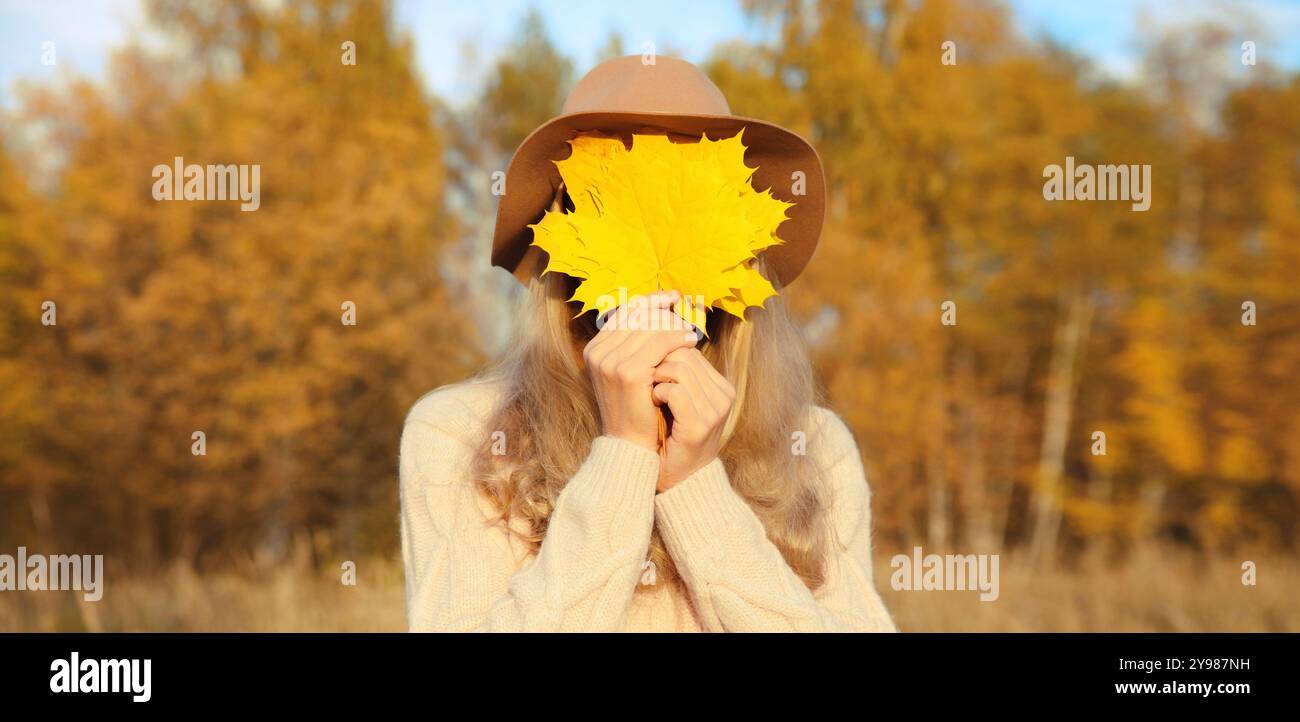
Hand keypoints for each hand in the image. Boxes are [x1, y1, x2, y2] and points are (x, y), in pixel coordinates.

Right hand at [583, 291, 697, 452]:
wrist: (631, 446)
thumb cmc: (636, 409)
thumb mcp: (629, 372)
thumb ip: (635, 345)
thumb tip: (660, 310)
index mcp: (595, 349)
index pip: (624, 312)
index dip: (649, 301)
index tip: (671, 297)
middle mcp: (598, 352)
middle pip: (637, 316)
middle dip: (663, 313)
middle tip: (684, 315)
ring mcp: (610, 362)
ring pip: (650, 327)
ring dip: (674, 325)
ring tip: (691, 331)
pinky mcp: (628, 372)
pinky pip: (660, 343)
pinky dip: (678, 339)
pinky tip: (692, 342)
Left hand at [651, 346, 735, 490]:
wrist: (677, 480)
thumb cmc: (671, 437)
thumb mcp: (679, 402)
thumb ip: (677, 375)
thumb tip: (656, 340)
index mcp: (722, 388)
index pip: (690, 351)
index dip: (664, 353)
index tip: (648, 366)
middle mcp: (723, 397)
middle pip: (685, 355)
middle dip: (659, 361)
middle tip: (645, 378)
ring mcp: (714, 411)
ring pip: (680, 369)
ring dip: (656, 376)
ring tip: (648, 390)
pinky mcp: (700, 425)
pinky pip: (675, 391)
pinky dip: (657, 392)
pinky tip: (651, 401)